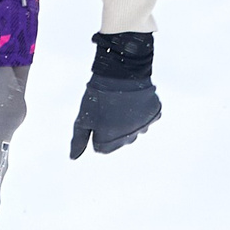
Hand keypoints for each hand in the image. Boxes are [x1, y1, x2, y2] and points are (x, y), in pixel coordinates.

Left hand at [70, 31, 161, 157]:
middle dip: (113, 130)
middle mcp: (130, 137)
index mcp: (110, 139)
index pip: (101, 148)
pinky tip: (134, 101)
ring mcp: (145, 126)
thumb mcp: (83, 117)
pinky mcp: (155, 115)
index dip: (96, 133)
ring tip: (121, 104)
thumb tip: (74, 158)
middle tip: (108, 109)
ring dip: (128, 122)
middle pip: (119, 141)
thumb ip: (78, 139)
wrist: (121, 72)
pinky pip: (147, 120)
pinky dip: (141, 113)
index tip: (96, 118)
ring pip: (134, 131)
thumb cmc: (97, 94)